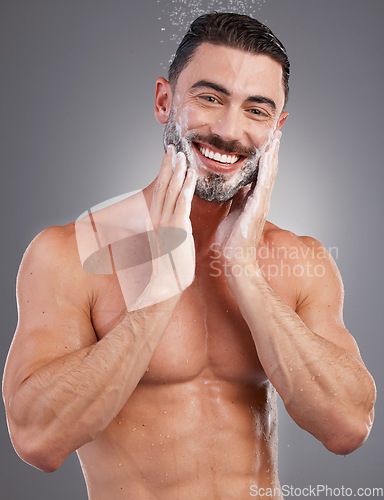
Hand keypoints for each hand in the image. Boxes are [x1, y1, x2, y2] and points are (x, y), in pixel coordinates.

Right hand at [136, 145, 196, 307]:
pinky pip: (180, 207)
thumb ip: (175, 226)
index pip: (162, 192)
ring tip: (181, 155)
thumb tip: (179, 217)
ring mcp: (166, 225)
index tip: (170, 156)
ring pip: (171, 194)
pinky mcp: (176, 232)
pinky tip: (190, 177)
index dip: (166, 173)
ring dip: (176, 173)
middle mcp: (159, 220)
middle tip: (174, 148)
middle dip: (169, 167)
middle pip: (163, 188)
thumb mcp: (173, 240)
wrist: (168, 286)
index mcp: (160, 221)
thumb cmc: (172, 265)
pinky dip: (184, 190)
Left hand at [214, 130, 280, 270]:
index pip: (260, 172)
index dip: (264, 156)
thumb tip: (235, 185)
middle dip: (272, 150)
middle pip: (268, 169)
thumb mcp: (232, 211)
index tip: (266, 139)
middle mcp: (261, 199)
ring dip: (273, 154)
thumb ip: (236, 197)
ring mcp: (261, 203)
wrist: (234, 258)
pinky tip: (268, 155)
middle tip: (277, 131)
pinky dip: (267, 168)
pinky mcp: (258, 207)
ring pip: (269, 173)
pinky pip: (263, 183)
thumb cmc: (231, 239)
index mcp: (253, 199)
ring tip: (276, 137)